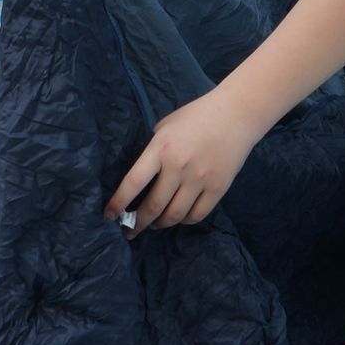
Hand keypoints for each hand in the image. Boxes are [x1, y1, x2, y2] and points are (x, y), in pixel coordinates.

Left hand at [104, 86, 265, 232]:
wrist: (236, 114)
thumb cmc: (196, 116)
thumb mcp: (165, 126)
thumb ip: (152, 150)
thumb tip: (138, 178)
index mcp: (161, 148)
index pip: (133, 183)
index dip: (118, 203)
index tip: (109, 216)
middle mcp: (179, 166)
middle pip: (153, 206)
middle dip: (137, 223)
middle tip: (129, 230)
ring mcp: (200, 179)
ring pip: (174, 216)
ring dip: (160, 224)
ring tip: (154, 224)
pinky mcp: (218, 188)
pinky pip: (196, 215)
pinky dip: (184, 221)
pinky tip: (178, 217)